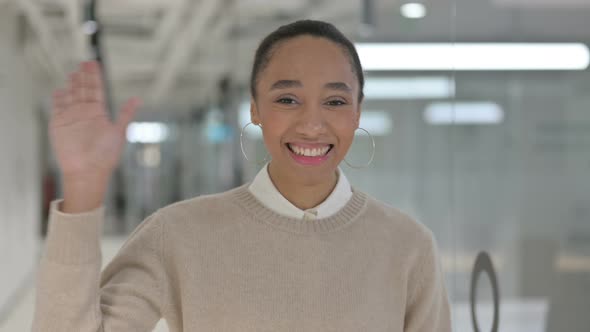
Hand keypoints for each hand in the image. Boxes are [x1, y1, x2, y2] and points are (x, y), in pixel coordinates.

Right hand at [49, 61, 139, 181]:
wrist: (87, 171)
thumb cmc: (105, 156)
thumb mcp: (119, 132)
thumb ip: (125, 114)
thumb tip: (138, 99)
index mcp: (99, 113)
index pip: (97, 90)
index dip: (95, 77)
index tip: (94, 63)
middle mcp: (85, 113)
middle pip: (83, 90)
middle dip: (84, 76)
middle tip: (85, 63)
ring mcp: (71, 117)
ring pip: (71, 96)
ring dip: (72, 85)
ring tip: (74, 74)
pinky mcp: (58, 124)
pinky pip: (57, 108)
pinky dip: (58, 99)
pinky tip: (60, 90)